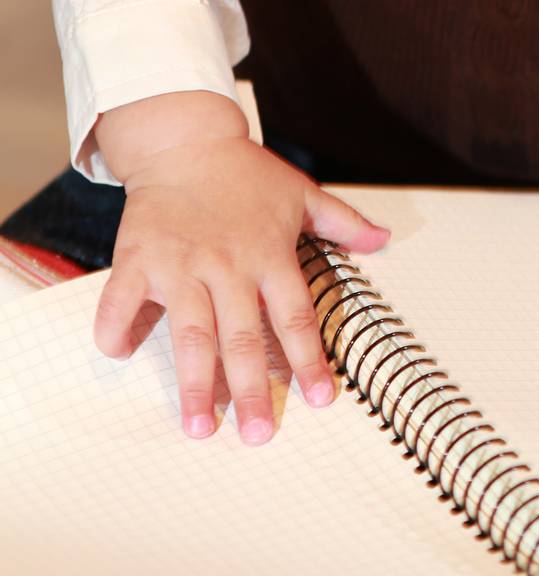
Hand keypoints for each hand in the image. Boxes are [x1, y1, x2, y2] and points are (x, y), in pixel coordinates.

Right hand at [92, 119, 389, 443]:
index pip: (295, 316)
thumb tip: (384, 239)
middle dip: (251, 390)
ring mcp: (181, 263)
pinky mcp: (139, 257)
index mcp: (269, 254)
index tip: (322, 398)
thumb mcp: (300, 192)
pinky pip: (122, 301)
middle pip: (242, 337)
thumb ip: (342, 222)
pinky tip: (119, 354)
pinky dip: (117, 328)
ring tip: (199, 426)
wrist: (186, 139)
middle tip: (259, 435)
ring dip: (193, 383)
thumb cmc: (245, 173)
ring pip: (189, 332)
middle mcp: (227, 264)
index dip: (309, 360)